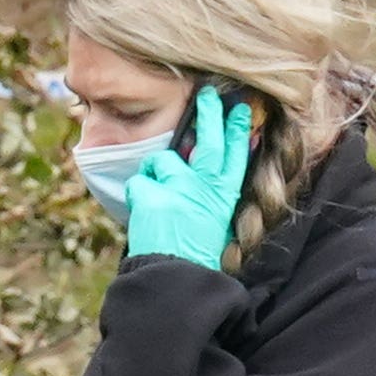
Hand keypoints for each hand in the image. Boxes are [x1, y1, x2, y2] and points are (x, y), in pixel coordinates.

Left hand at [120, 82, 255, 269]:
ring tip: (154, 194)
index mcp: (223, 197)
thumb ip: (211, 196)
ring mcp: (180, 190)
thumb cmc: (192, 255)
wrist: (175, 279)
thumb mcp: (215, 224)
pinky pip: (138, 180)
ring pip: (162, 159)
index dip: (238, 131)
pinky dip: (134, 193)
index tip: (241, 110)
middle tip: (208, 96)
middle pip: (209, 142)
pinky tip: (140, 210)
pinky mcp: (154, 195)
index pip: (235, 156)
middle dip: (210, 115)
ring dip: (154, 171)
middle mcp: (205, 189)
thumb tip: (206, 169)